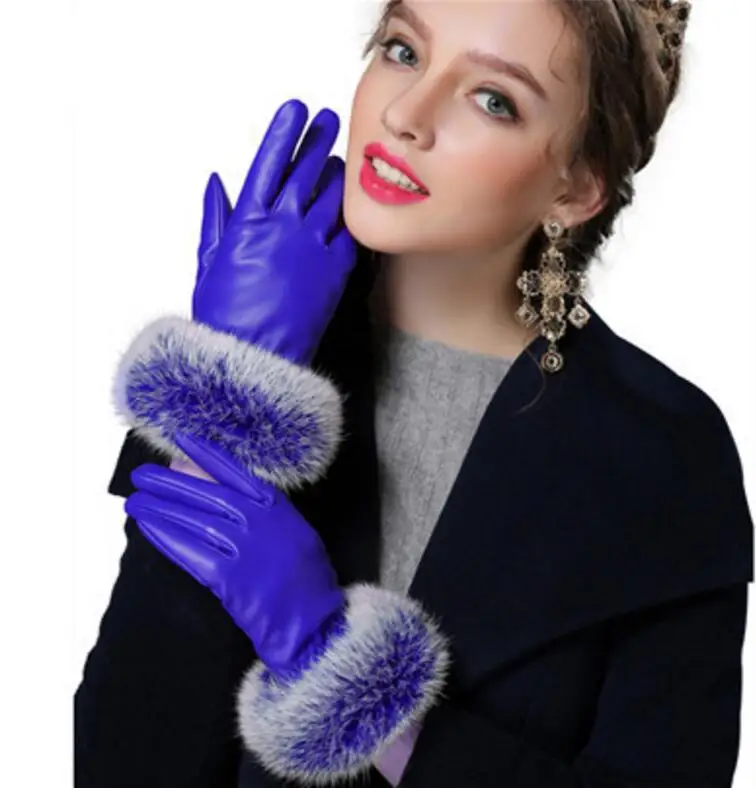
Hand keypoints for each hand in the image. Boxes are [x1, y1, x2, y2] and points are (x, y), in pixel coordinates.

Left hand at [124, 431, 346, 678]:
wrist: (310, 617)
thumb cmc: (304, 573)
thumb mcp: (291, 529)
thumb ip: (262, 509)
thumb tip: (223, 489)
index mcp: (275, 506)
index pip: (235, 473)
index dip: (206, 456)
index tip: (181, 442)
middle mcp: (257, 521)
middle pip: (206, 495)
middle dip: (170, 483)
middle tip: (141, 475)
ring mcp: (242, 548)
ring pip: (192, 521)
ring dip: (160, 509)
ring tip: (135, 501)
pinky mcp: (226, 576)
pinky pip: (190, 552)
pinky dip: (166, 537)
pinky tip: (148, 527)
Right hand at [193, 98, 357, 365]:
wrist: (255, 356)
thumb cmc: (226, 315)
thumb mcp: (209, 261)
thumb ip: (216, 218)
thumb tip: (217, 184)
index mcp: (248, 221)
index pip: (270, 163)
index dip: (285, 133)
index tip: (297, 110)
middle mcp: (283, 225)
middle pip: (306, 171)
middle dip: (317, 141)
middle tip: (327, 121)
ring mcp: (312, 245)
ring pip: (331, 196)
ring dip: (335, 175)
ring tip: (339, 160)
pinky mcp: (336, 268)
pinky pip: (348, 232)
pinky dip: (348, 216)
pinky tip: (351, 205)